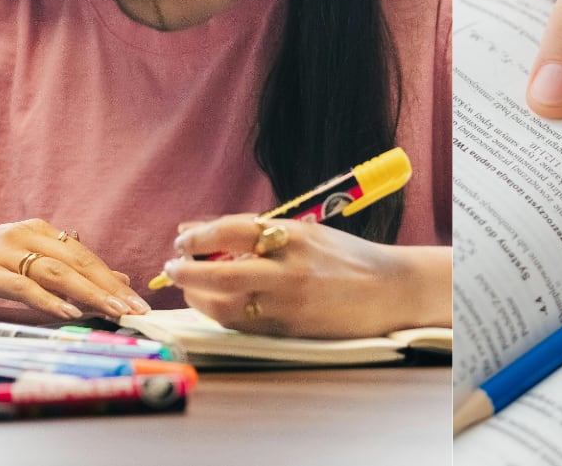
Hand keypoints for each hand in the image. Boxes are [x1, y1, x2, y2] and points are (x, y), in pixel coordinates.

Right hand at [0, 218, 150, 320]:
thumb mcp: (21, 260)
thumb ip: (63, 269)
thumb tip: (114, 279)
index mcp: (39, 231)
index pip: (85, 256)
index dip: (113, 278)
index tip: (137, 299)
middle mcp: (26, 236)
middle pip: (78, 262)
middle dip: (110, 287)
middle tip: (136, 309)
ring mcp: (4, 252)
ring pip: (56, 273)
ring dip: (89, 294)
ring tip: (113, 311)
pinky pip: (21, 286)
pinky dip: (47, 300)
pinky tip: (67, 311)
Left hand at [160, 215, 449, 337]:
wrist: (390, 289)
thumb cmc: (345, 257)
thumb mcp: (306, 233)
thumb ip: (257, 232)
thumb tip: (201, 231)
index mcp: (294, 235)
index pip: (231, 230)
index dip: (199, 236)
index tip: (182, 240)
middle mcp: (290, 269)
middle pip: (221, 271)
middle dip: (187, 270)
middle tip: (172, 268)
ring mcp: (290, 302)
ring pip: (227, 305)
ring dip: (199, 297)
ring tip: (190, 289)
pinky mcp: (292, 329)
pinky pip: (244, 325)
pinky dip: (223, 315)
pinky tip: (216, 306)